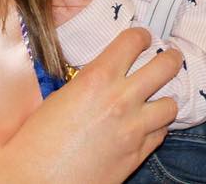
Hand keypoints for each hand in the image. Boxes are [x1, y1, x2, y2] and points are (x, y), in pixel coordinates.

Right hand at [0, 28, 181, 183]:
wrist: (34, 180)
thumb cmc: (36, 139)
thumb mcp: (62, 96)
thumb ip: (90, 82)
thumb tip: (106, 76)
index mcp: (97, 78)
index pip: (134, 41)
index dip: (142, 36)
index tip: (144, 38)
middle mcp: (121, 99)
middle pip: (166, 66)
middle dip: (171, 58)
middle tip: (170, 57)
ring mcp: (133, 130)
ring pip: (171, 105)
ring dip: (165, 99)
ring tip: (158, 98)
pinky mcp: (137, 156)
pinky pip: (161, 134)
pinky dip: (157, 127)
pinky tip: (147, 125)